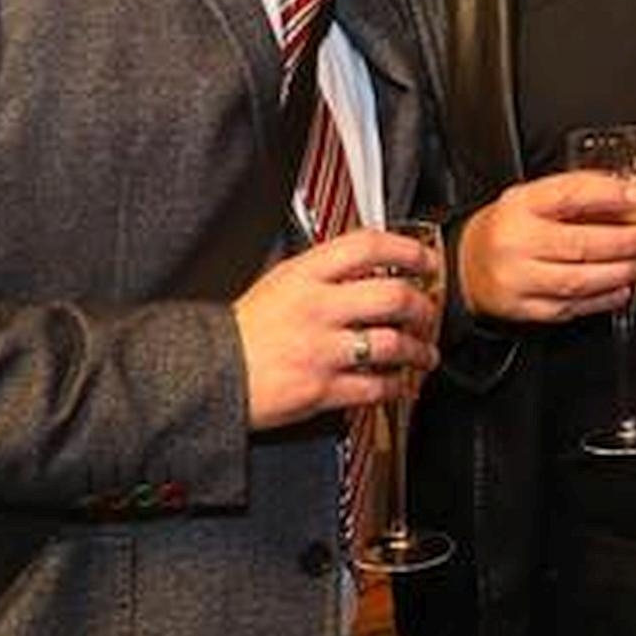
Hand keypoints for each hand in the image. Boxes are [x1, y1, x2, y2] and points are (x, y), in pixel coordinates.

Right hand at [235, 228, 442, 429]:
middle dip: (423, 306)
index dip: (407, 250)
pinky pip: (375, 387)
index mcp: (304, 274)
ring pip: (393, 344)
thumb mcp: (278, 283)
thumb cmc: (242, 332)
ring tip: (424, 354)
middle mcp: (316, 307)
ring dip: (419, 351)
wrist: (206, 373)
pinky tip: (398, 384)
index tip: (425, 260)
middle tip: (429, 313)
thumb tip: (366, 266)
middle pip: (393, 296)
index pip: (368, 246)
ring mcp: (321, 349)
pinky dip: (396, 386)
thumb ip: (322, 273)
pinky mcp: (321, 388)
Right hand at [458, 170, 635, 323]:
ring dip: (621, 272)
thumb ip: (578, 193)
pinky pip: (571, 307)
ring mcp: (518, 279)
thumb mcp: (533, 197)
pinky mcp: (524, 308)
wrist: (465, 265)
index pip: (569, 195)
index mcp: (520, 205)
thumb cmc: (508, 227)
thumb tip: (631, 197)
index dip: (609, 196)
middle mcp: (516, 242)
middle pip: (580, 244)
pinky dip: (604, 299)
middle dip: (627, 242)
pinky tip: (623, 288)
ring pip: (579, 280)